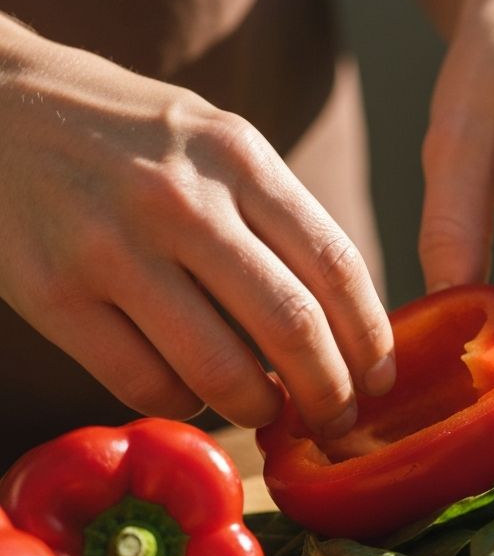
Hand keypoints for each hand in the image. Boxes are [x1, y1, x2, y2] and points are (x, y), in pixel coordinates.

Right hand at [0, 18, 393, 440]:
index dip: (370, 337)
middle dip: (330, 392)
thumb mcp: (214, 143)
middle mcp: (181, 200)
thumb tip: (340, 318)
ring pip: (222, 370)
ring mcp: (112, 247)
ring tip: (269, 413)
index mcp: (236, 156)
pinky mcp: (53, 293)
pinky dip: (185, 404)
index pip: (336, 265)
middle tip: (338, 420)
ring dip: (260, 410)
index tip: (379, 378)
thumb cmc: (125, 135)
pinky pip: (145, 383)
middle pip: (292, 326)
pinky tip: (192, 392)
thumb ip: (276, 217)